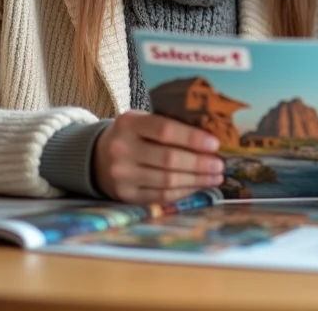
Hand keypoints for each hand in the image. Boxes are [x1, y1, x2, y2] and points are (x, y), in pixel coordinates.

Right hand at [93, 111, 225, 203]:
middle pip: (168, 159)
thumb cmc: (132, 134)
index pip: (165, 130)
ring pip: (167, 181)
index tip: (215, 144)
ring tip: (215, 176)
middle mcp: (121, 149)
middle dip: (199, 164)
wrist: (97, 156)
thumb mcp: (142, 120)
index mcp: (129, 123)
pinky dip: (183, 192)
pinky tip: (197, 186)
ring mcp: (121, 175)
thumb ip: (169, 124)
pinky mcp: (125, 195)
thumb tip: (211, 135)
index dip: (192, 138)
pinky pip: (160, 196)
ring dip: (196, 180)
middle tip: (220, 164)